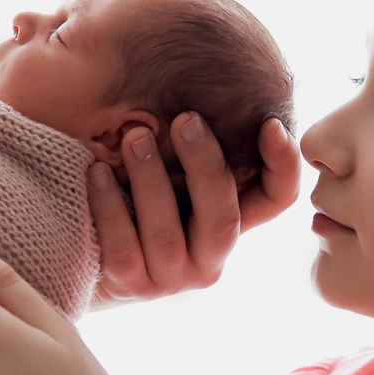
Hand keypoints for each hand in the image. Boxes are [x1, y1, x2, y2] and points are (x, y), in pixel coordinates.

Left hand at [92, 114, 301, 305]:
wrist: (89, 256)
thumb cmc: (137, 198)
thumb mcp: (173, 171)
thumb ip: (192, 145)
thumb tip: (200, 89)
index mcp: (230, 222)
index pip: (276, 200)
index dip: (283, 166)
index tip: (269, 123)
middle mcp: (209, 256)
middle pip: (223, 218)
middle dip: (205, 165)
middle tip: (185, 120)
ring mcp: (170, 276)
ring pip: (166, 233)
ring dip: (151, 180)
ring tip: (134, 137)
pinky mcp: (129, 285)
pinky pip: (122, 247)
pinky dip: (110, 206)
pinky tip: (98, 171)